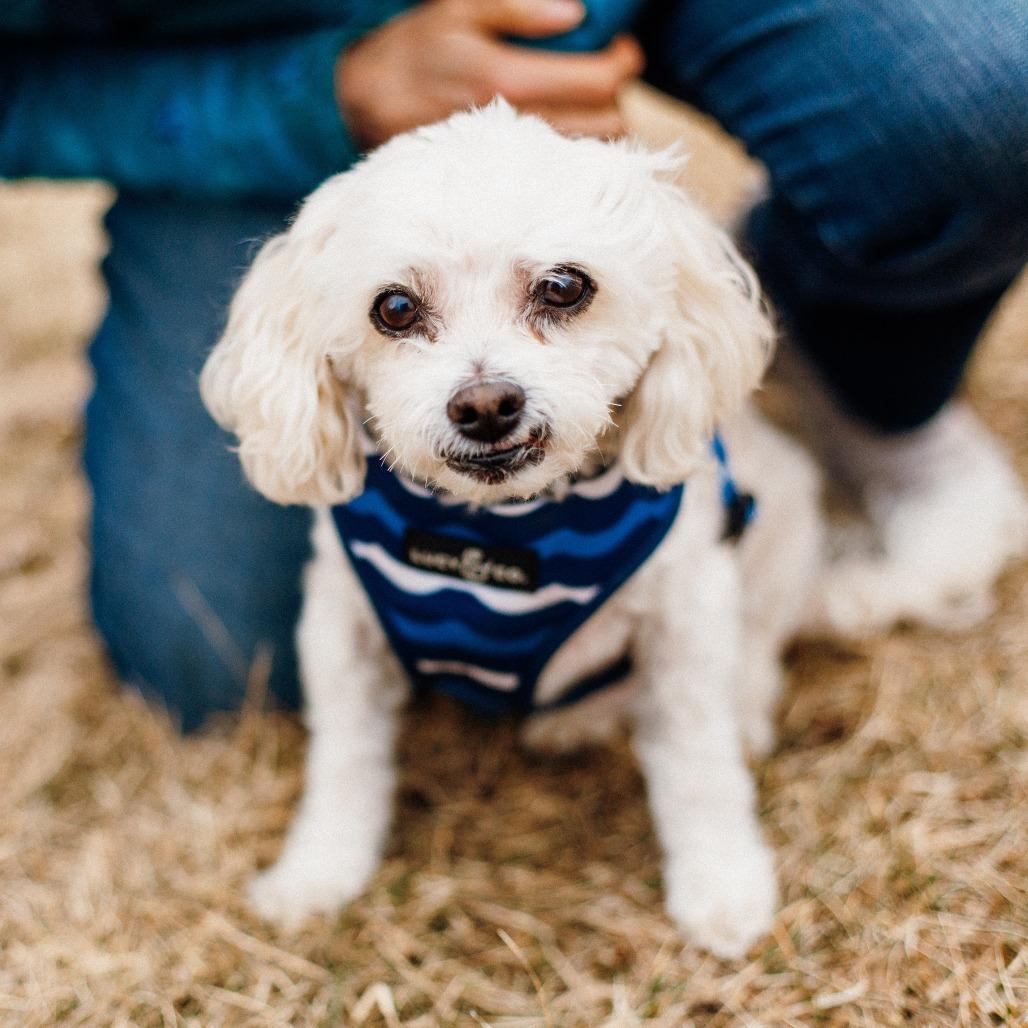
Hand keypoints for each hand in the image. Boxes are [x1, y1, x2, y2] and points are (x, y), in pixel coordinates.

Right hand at [335, 0, 643, 148]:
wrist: (366, 108)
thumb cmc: (414, 51)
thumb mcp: (456, 8)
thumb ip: (517, 6)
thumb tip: (576, 14)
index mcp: (507, 80)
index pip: (598, 82)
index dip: (622, 63)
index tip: (622, 50)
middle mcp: (515, 127)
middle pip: (606, 124)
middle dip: (616, 98)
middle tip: (604, 76)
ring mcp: (512, 160)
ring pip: (589, 153)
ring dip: (601, 127)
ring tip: (587, 102)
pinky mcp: (507, 179)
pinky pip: (562, 169)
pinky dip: (578, 149)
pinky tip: (565, 128)